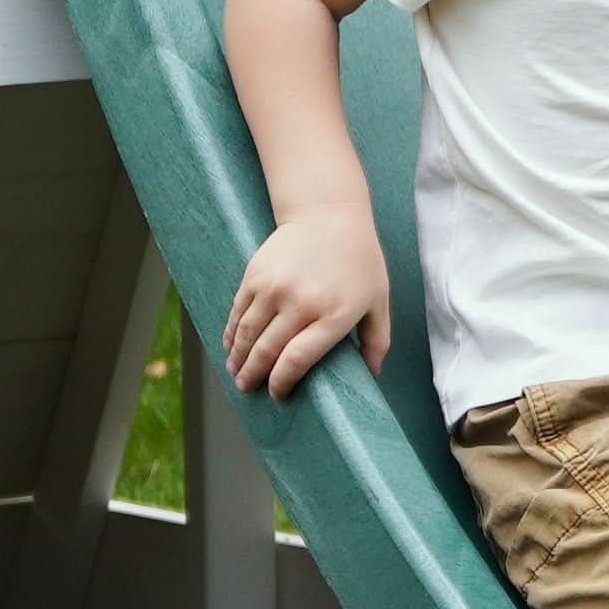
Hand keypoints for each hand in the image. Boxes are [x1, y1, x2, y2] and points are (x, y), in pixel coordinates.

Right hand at [225, 205, 389, 399]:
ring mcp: (274, 288)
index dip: (282, 383)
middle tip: (249, 389)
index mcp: (334, 315)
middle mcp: (301, 303)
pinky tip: (231, 347)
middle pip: (267, 351)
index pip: (297, 360)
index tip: (278, 394)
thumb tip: (372, 375)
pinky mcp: (255, 274)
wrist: (329, 214)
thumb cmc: (359, 261)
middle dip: (254, 376)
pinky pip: (237, 312)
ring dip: (238, 359)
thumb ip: (377, 340)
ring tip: (236, 374)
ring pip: (246, 334)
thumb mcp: (377, 300)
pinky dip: (231, 333)